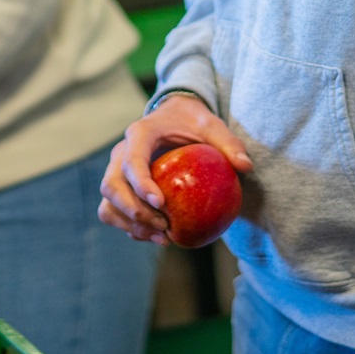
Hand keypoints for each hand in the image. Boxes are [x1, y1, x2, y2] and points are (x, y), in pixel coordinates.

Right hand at [98, 92, 252, 244]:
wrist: (174, 115)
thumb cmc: (192, 122)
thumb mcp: (212, 125)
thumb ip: (228, 143)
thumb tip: (246, 167)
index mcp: (140, 134)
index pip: (131, 161)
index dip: (140, 184)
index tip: (161, 204)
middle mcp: (121, 152)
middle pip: (111, 187)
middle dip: (134, 212)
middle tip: (165, 226)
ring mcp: (117, 171)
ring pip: (108, 203)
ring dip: (129, 225)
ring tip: (162, 237)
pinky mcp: (121, 187)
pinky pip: (115, 212)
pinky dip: (131, 228)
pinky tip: (158, 237)